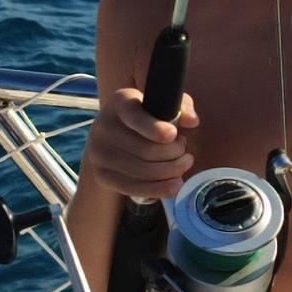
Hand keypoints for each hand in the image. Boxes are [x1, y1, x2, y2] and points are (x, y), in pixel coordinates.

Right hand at [84, 87, 198, 202]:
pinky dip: (158, 189)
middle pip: (144, 149)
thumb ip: (181, 107)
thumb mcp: (163, 102)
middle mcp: (103, 126)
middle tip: (184, 149)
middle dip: (174, 153)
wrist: (114, 132)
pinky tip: (175, 186)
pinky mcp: (101, 174)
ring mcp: (99, 152)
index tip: (172, 135)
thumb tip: (192, 121)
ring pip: (142, 171)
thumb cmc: (147, 114)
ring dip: (171, 171)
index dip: (154, 128)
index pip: (135, 116)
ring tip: (184, 163)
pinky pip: (133, 187)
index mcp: (120, 102)